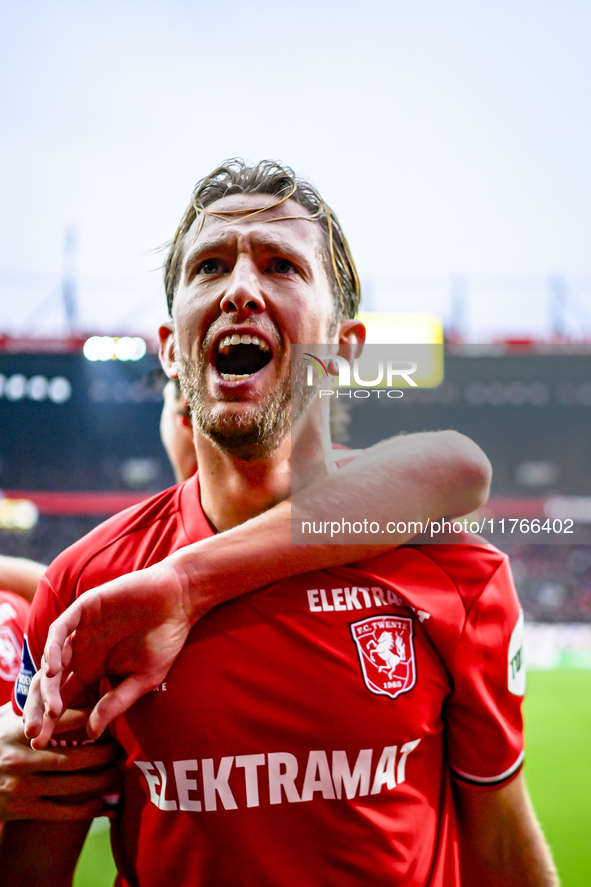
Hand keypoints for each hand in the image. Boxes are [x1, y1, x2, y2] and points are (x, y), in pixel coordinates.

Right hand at [0, 703, 119, 820]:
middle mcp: (20, 758)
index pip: (63, 720)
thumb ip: (33, 705)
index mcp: (19, 730)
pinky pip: (60, 813)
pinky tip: (106, 803)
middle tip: (123, 748)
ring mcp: (20, 787)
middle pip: (74, 756)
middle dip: (104, 754)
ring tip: (119, 773)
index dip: (93, 718)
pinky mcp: (20, 810)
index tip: (114, 715)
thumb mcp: (6, 718)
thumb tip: (64, 679)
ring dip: (101, 781)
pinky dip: (87, 810)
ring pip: (72, 785)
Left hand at [24, 560, 198, 747]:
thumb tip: (91, 733)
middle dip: (39, 708)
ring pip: (51, 659)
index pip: (63, 696)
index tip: (42, 743)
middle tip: (34, 734)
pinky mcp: (84, 608)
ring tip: (51, 709)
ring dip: (46, 686)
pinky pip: (60, 629)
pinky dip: (53, 649)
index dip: (49, 720)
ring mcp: (81, 629)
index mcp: (94, 668)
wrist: (179, 599)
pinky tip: (54, 670)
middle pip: (50, 683)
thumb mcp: (143, 679)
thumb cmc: (166, 638)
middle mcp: (82, 650)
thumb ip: (116, 702)